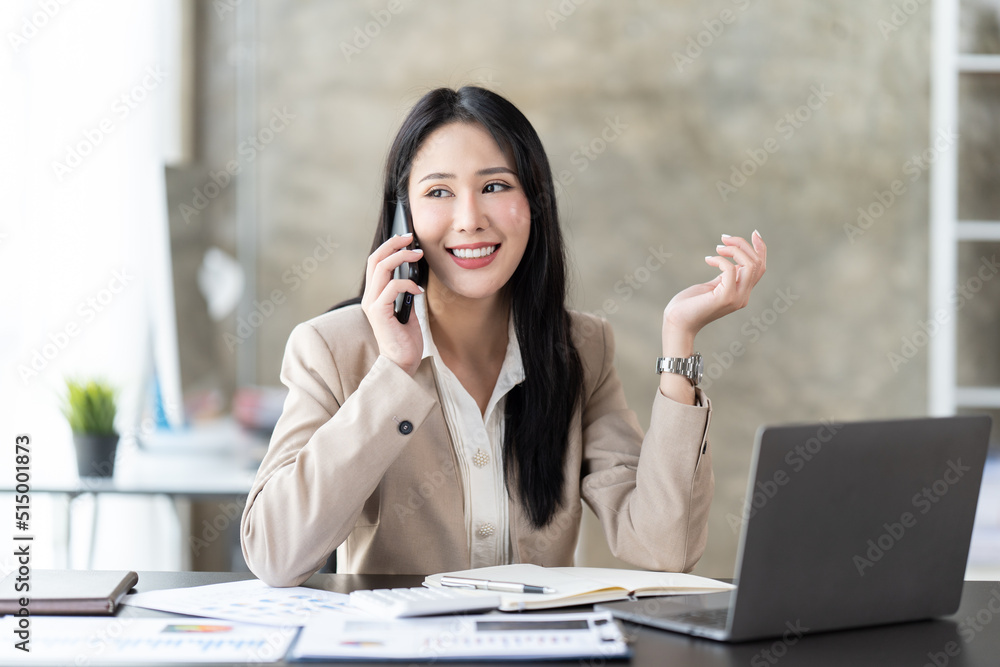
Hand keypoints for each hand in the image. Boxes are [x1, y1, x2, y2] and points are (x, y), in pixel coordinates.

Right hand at [360, 233, 424, 375]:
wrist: (402, 362)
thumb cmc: (405, 338)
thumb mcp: (407, 308)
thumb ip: (405, 292)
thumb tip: (415, 274)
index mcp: (374, 295)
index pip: (375, 262)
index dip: (388, 247)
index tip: (405, 239)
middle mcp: (369, 297)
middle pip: (375, 259)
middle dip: (393, 244)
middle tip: (410, 238)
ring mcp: (372, 304)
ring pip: (381, 268)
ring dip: (401, 257)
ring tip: (417, 255)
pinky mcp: (379, 312)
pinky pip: (391, 287)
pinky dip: (407, 284)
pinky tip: (419, 290)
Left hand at [662, 230, 766, 346]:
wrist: (677, 323)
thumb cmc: (690, 304)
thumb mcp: (712, 286)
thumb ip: (725, 276)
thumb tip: (733, 261)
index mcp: (742, 293)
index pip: (760, 268)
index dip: (760, 249)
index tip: (754, 233)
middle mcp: (743, 296)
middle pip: (757, 264)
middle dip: (742, 245)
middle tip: (723, 238)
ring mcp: (736, 298)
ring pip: (750, 265)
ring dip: (735, 250)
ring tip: (717, 248)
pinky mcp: (725, 298)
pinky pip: (730, 270)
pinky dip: (720, 260)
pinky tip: (708, 260)